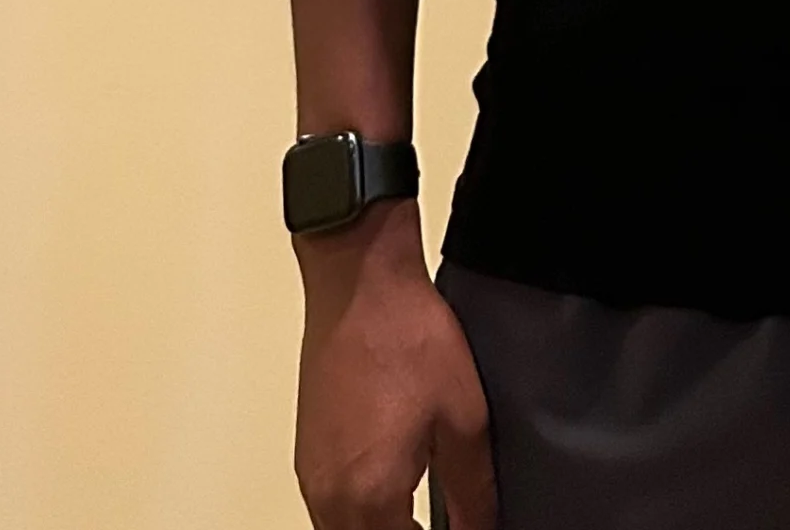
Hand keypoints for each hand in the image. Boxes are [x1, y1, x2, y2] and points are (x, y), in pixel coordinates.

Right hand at [295, 201, 496, 529]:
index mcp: (370, 498)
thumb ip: (474, 491)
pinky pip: (329, 510)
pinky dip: (361, 516)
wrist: (361, 284)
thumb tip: (483, 529)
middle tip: (449, 523)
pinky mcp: (307, 453)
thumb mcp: (464, 419)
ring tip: (421, 518)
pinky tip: (391, 495)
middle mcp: (329, 497)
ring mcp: (312, 475)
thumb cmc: (407, 338)